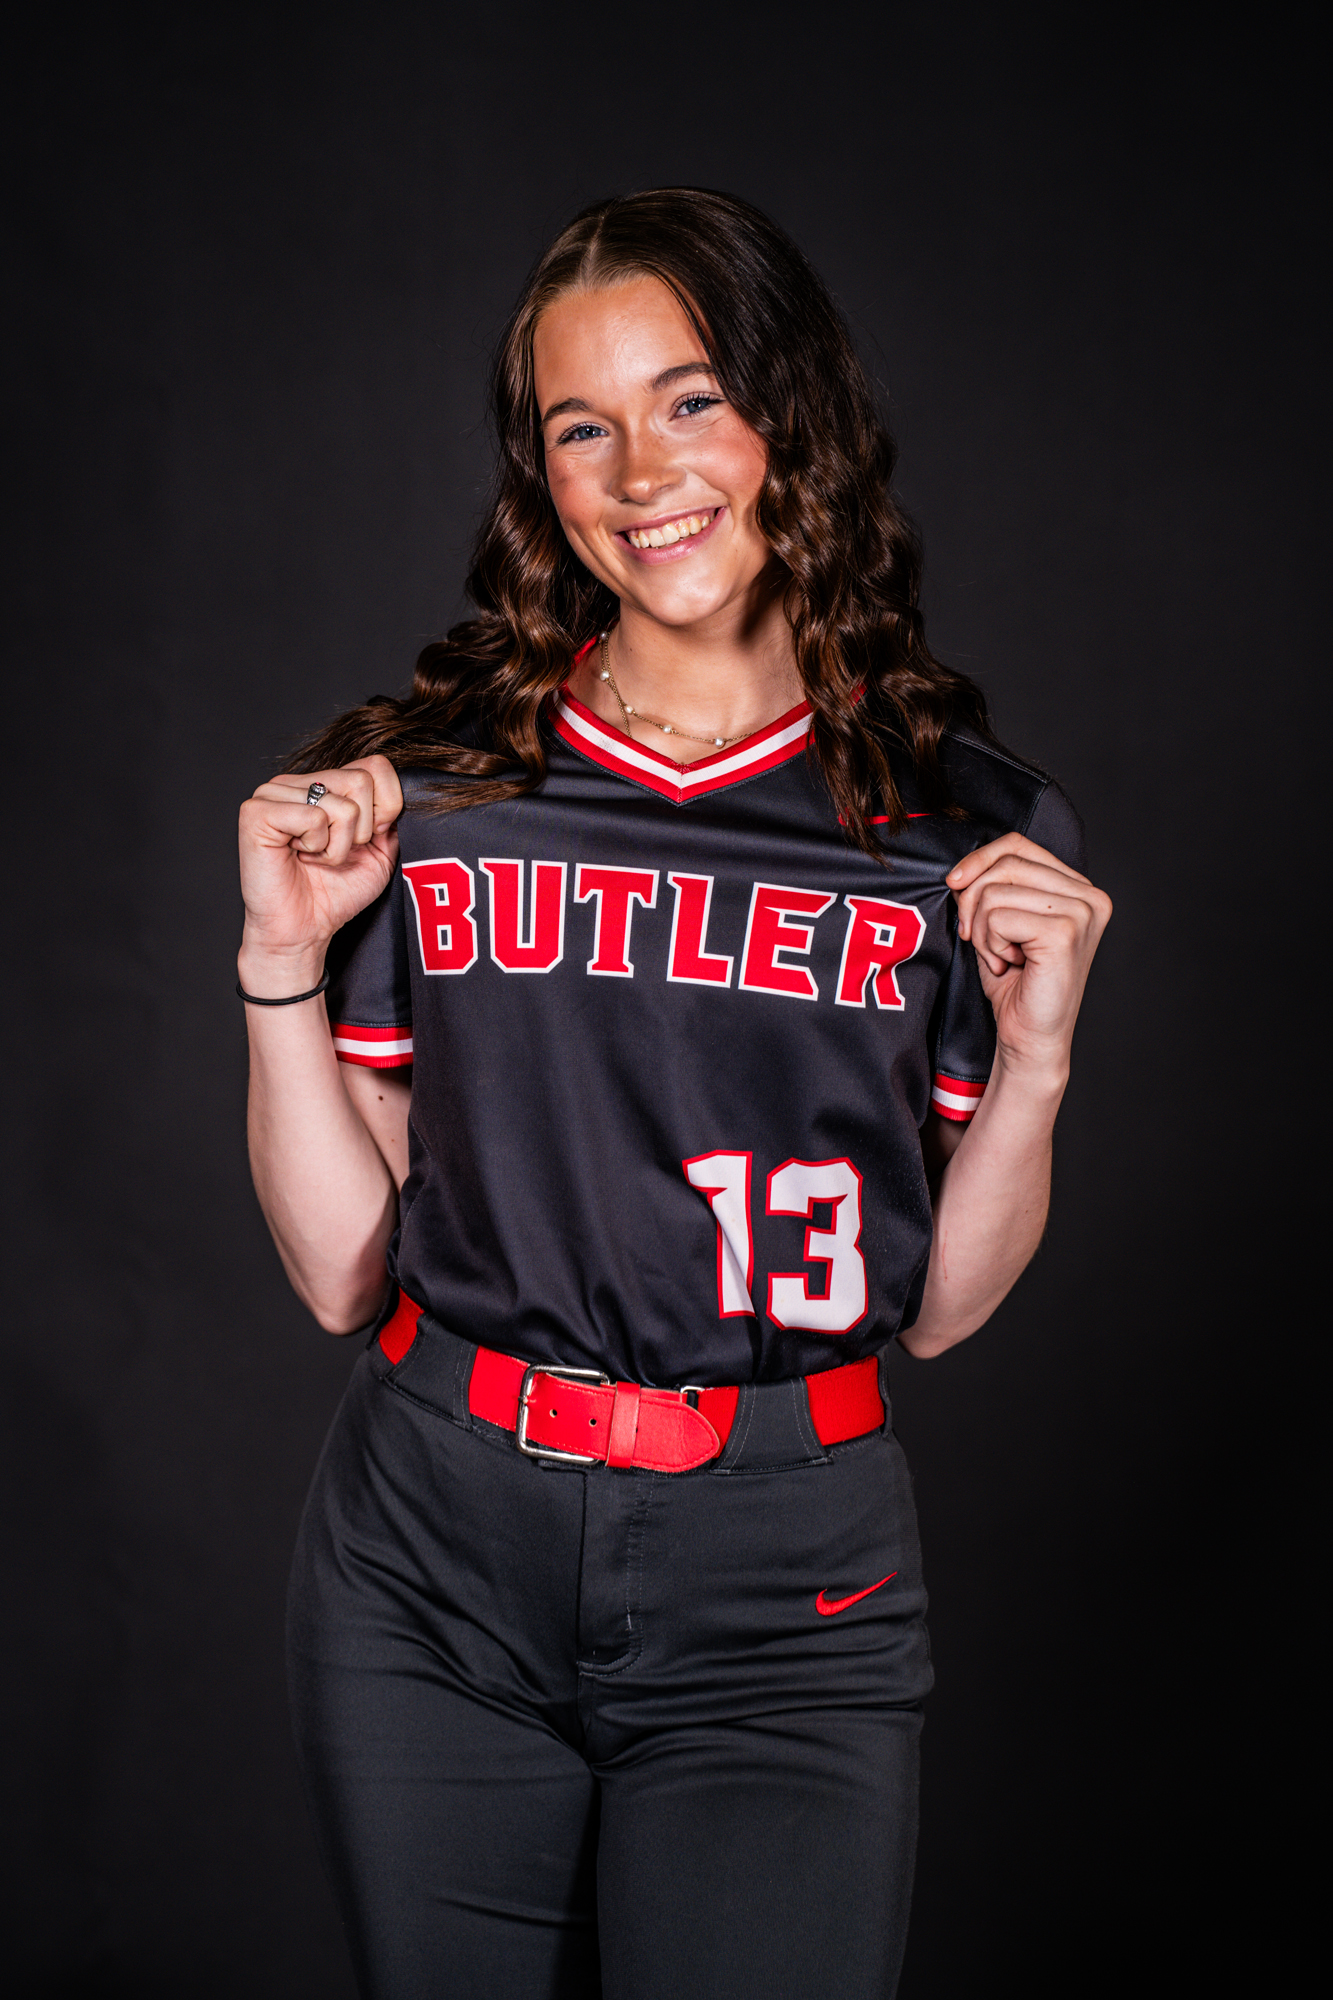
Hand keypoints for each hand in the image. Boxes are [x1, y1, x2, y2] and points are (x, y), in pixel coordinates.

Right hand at [238, 755, 402, 984]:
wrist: (303, 931)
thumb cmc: (336, 894)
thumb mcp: (380, 852)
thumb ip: (392, 818)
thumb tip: (405, 792)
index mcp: (325, 784)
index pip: (376, 765)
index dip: (385, 807)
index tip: (366, 840)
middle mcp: (299, 781)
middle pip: (361, 781)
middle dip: (360, 831)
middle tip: (334, 853)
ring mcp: (274, 792)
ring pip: (341, 804)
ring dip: (337, 845)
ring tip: (315, 857)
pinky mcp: (257, 811)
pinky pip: (313, 816)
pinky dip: (317, 846)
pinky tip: (297, 856)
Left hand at [947, 833, 1111, 1083]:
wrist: (1029, 1037)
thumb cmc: (1015, 984)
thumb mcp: (1000, 924)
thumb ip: (991, 888)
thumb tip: (962, 870)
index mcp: (1079, 888)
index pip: (1019, 845)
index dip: (979, 859)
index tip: (954, 884)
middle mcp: (1090, 896)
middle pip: (1006, 864)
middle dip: (974, 901)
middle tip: (979, 939)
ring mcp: (1082, 913)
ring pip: (996, 891)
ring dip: (983, 929)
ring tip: (1000, 957)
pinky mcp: (1065, 933)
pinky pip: (998, 918)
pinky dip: (990, 944)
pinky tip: (1007, 966)